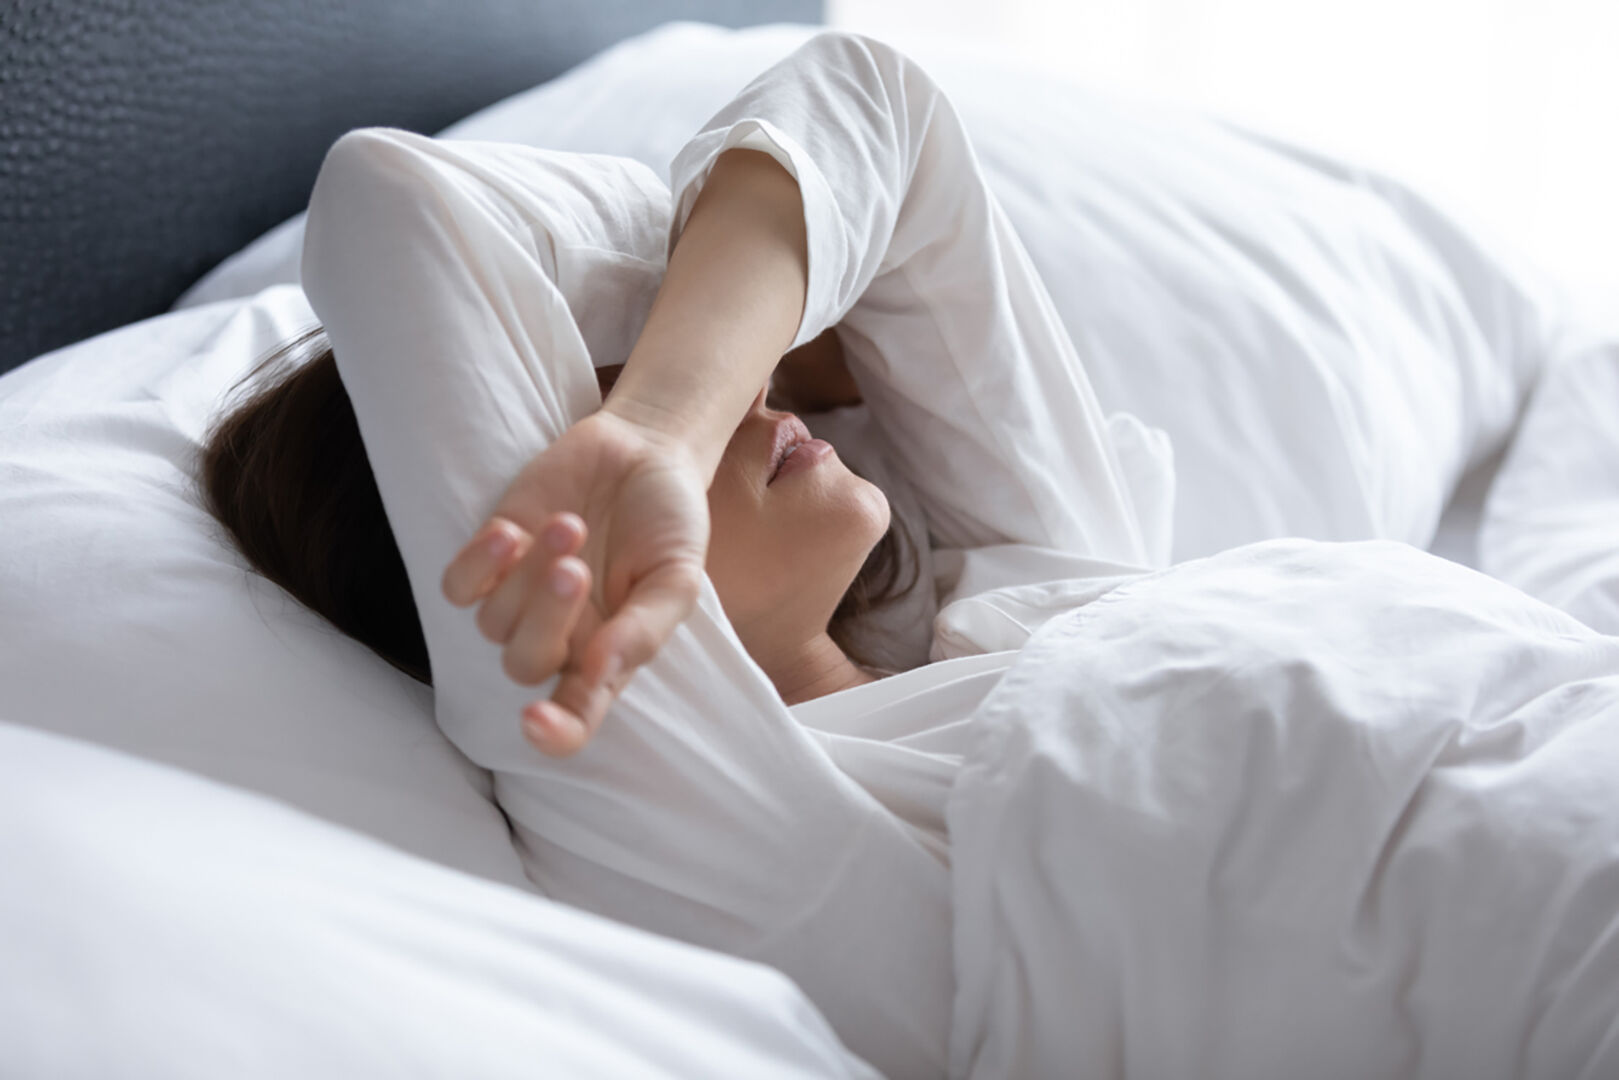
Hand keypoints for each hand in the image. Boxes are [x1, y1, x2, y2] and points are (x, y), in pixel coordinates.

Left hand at [440, 410, 709, 755]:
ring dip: (527, 575)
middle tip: (576, 566)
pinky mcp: (492, 557)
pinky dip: (477, 565)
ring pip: (493, 623)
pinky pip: (458, 588)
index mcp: (609, 657)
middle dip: (545, 617)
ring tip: (570, 524)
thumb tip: (602, 674)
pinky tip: (513, 532)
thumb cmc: (667, 521)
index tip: (537, 723)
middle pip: (524, 664)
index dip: (554, 733)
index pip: (575, 717)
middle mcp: (561, 638)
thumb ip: (645, 629)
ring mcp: (520, 598)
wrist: (642, 450)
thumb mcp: (678, 576)